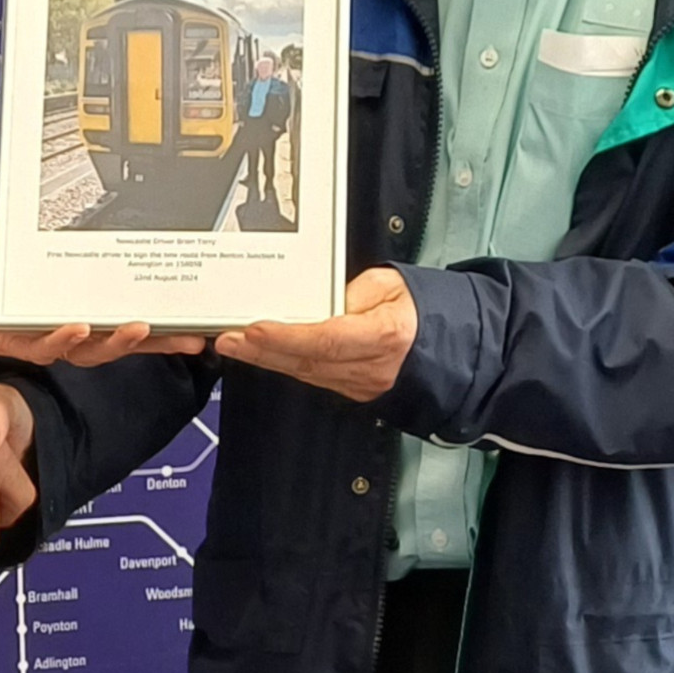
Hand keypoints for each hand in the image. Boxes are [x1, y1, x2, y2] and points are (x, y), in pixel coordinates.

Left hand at [0, 226, 209, 364]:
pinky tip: (78, 326)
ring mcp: (44, 338)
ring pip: (90, 351)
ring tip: (142, 326)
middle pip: (122, 339)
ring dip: (118, 341)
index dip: (164, 318)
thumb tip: (102, 196)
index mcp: (78, 300)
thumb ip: (64, 221)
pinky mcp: (14, 344)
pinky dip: (63, 338)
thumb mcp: (32, 231)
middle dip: (160, 340)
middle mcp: (68, 324)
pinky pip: (44, 348)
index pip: (127, 312)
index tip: (197, 315)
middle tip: (190, 332)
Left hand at [216, 268, 418, 402]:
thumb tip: (318, 299)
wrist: (444, 344)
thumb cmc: (418, 310)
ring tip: (235, 344)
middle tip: (229, 338)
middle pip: (308, 361)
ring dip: (267, 359)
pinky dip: (283, 365)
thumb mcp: (391, 284)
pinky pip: (312, 376)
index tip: (256, 330)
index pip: (328, 340)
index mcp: (386, 335)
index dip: (287, 337)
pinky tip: (261, 355)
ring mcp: (361, 383)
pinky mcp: (352, 389)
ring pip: (305, 373)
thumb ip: (352, 291)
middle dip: (263, 350)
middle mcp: (372, 366)